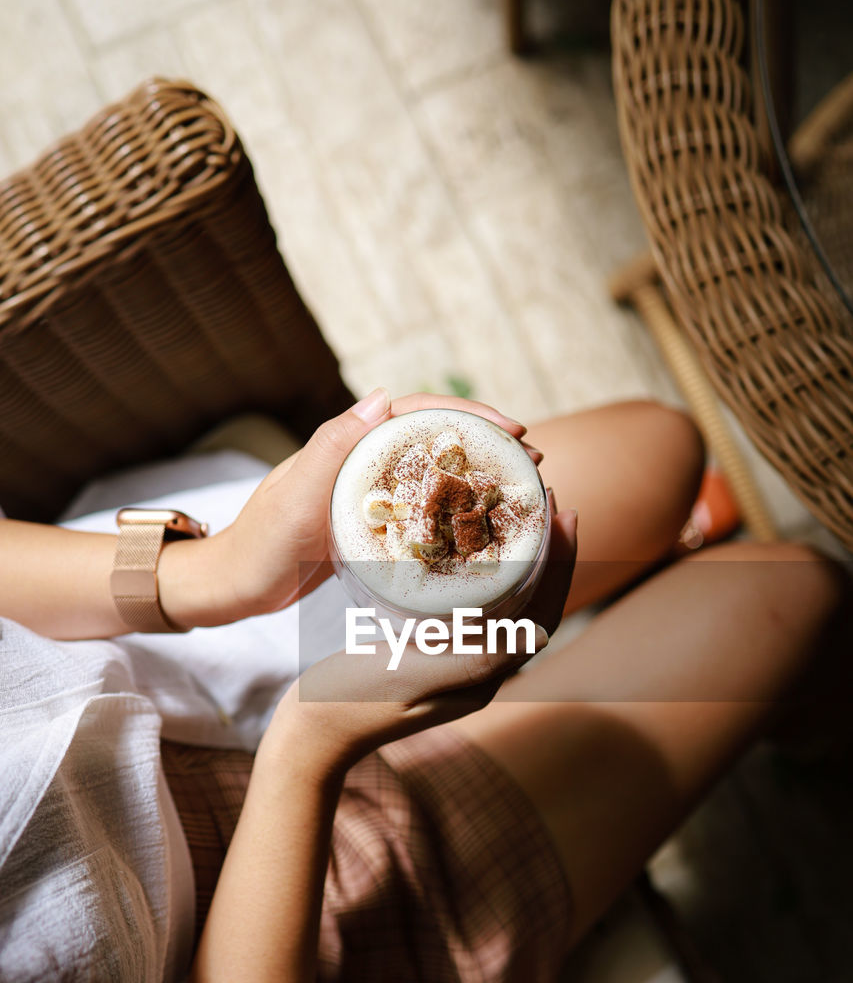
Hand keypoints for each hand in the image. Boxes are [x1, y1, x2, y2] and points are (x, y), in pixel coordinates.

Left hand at [170, 389, 541, 626]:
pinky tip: (480, 527)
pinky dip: (454, 511)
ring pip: (433, 472)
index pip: (419, 413)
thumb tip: (382, 396)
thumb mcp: (295, 496)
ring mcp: (367, 491)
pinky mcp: (368, 522)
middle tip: (532, 460)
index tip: (515, 430)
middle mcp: (361, 459)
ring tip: (519, 489)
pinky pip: (421, 508)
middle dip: (486, 444)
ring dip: (476, 476)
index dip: (471, 417)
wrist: (234, 585)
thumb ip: (332, 446)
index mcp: (349, 442)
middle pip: (435, 439)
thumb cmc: (260, 543)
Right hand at [273, 504, 576, 768]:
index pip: (542, 615)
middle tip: (548, 499)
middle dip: (547, 554)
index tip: (563, 513)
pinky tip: (469, 546)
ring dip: (521, 558)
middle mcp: (478, 671)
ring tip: (518, 514)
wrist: (312, 733)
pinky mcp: (429, 653)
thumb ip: (471, 660)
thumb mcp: (412, 676)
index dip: (560, 565)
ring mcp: (454, 663)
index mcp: (483, 678)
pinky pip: (472, 606)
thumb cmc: (353, 703)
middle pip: (531, 605)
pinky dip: (484, 571)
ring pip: (505, 603)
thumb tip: (539, 636)